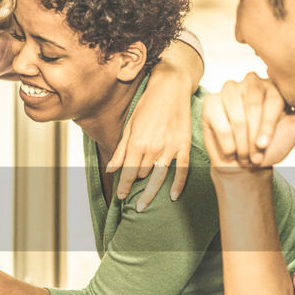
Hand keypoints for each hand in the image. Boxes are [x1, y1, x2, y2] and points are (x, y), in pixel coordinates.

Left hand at [105, 65, 192, 207]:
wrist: (171, 88)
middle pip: (142, 175)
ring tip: (143, 206)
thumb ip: (121, 150)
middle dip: (136, 183)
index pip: (128, 172)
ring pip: (159, 177)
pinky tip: (173, 196)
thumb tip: (111, 169)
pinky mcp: (184, 146)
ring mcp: (170, 148)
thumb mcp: (129, 126)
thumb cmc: (147, 104)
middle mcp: (153, 148)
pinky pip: (182, 170)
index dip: (124, 186)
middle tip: (131, 196)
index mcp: (137, 143)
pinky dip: (178, 185)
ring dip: (150, 193)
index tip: (121, 195)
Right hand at [201, 73, 294, 170]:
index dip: (267, 125)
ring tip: (244, 154)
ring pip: (236, 114)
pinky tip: (231, 149)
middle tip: (255, 153)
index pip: (272, 99)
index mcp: (273, 86)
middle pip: (252, 104)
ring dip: (240, 140)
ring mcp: (230, 90)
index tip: (264, 145)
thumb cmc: (271, 146)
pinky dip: (225, 139)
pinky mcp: (211, 101)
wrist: (246, 165)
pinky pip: (218, 119)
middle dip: (253, 134)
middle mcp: (251, 82)